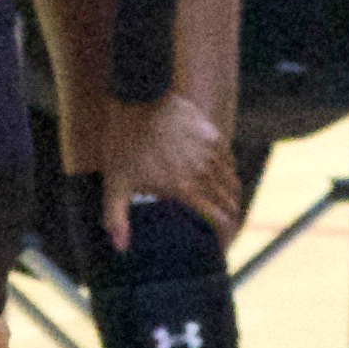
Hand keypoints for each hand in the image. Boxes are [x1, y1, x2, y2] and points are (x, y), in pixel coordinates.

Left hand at [110, 93, 243, 241]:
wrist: (138, 98)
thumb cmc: (123, 143)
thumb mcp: (115, 182)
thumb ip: (116, 218)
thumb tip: (121, 249)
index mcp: (185, 188)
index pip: (221, 220)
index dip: (226, 238)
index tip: (220, 249)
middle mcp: (205, 172)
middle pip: (232, 203)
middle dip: (231, 222)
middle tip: (223, 234)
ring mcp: (212, 152)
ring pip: (233, 183)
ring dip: (232, 200)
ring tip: (224, 212)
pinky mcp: (213, 136)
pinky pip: (229, 163)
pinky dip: (229, 177)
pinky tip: (220, 183)